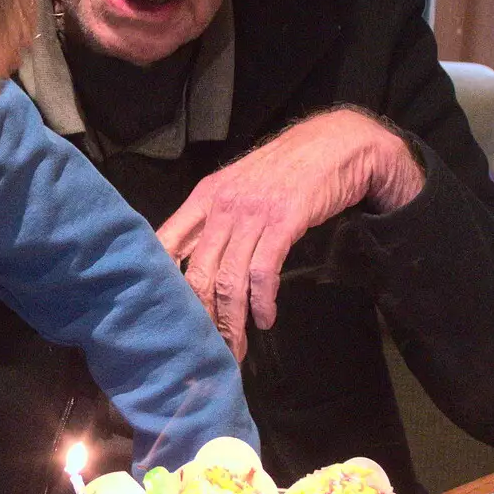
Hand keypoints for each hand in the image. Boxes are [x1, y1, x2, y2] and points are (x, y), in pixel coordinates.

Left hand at [156, 109, 422, 359]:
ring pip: (229, 279)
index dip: (158, 284)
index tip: (164, 318)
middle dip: (201, 319)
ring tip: (237, 347)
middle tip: (208, 349)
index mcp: (204, 197)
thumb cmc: (285, 171)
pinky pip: (263, 271)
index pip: (165, 244)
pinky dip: (262, 302)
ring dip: (232, 321)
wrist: (335, 143)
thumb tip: (189, 262)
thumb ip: (213, 220)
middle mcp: (222, 205)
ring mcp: (252, 213)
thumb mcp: (238, 187)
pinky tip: (265, 319)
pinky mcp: (284, 221)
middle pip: (196, 274)